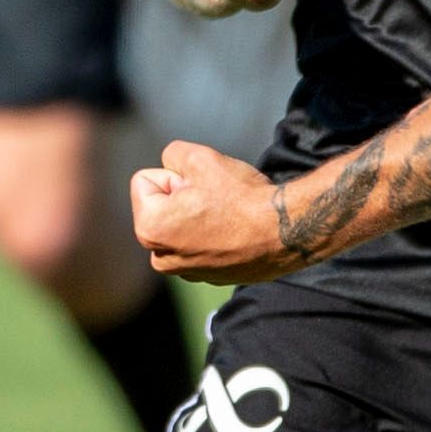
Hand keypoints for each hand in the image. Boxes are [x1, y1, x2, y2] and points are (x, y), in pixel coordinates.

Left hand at [129, 141, 301, 282]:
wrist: (285, 232)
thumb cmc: (241, 197)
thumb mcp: (199, 157)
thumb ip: (172, 154)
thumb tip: (171, 166)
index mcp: (149, 229)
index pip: (145, 180)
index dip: (175, 175)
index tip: (201, 186)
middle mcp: (162, 258)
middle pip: (162, 206)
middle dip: (183, 197)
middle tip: (215, 200)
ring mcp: (187, 272)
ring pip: (182, 225)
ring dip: (198, 216)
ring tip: (227, 216)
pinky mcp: (210, 277)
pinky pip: (202, 244)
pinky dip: (214, 236)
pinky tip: (236, 232)